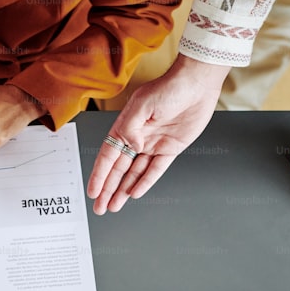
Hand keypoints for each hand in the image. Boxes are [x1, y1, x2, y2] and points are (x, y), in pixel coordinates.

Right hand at [87, 55, 229, 214]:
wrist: (196, 84)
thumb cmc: (170, 87)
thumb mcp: (143, 104)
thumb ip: (131, 128)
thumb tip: (130, 147)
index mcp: (125, 126)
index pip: (108, 156)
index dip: (99, 176)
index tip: (93, 191)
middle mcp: (138, 138)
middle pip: (118, 170)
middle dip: (108, 189)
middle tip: (100, 207)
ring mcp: (153, 145)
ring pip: (134, 173)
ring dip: (123, 190)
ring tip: (114, 205)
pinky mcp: (170, 148)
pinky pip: (155, 169)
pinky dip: (145, 182)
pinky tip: (135, 193)